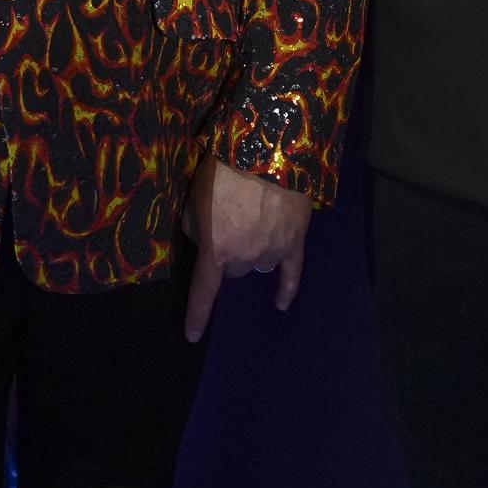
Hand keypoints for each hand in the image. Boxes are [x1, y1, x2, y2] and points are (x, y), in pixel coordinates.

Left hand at [180, 158, 312, 341]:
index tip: (192, 336)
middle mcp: (245, 258)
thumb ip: (194, 225)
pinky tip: (281, 303)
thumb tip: (203, 238)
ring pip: (256, 265)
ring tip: (250, 224)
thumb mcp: (195, 195)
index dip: (197, 315)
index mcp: (216, 250)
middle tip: (226, 224)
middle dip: (226, 255)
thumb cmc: (225, 171)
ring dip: (250, 254)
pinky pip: (292, 274)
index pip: (204, 292)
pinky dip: (286, 289)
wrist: (270, 152)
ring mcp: (273, 252)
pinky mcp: (295, 243)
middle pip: (232, 270)